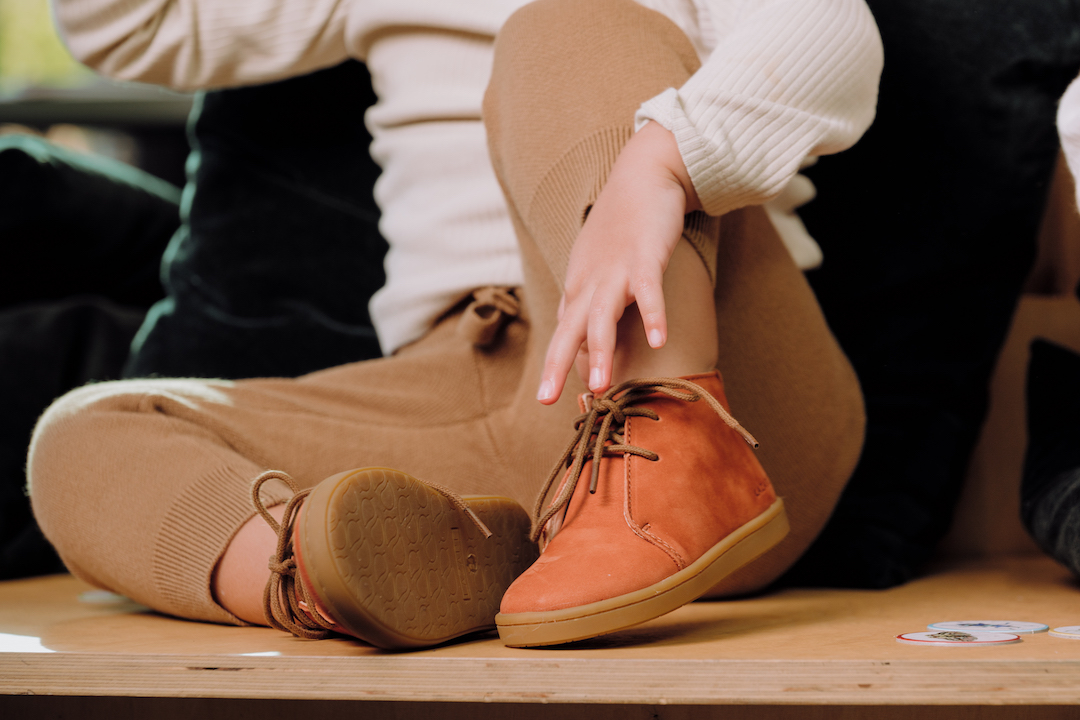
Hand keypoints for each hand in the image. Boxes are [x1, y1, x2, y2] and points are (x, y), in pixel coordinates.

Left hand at [537, 121, 700, 404]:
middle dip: (556, 365)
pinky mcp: (645, 256)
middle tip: (546, 400)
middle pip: (569, 329)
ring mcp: (616, 269)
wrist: (642, 174)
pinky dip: (653, 314)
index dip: (557, 364)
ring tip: (600, 385)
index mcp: (579, 285)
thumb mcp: (596, 267)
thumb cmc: (621, 225)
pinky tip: (659, 340)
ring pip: (602, 316)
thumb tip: (583, 338)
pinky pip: (649, 290)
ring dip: (599, 351)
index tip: (553, 397)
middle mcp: (591, 281)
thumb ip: (589, 301)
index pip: (563, 332)